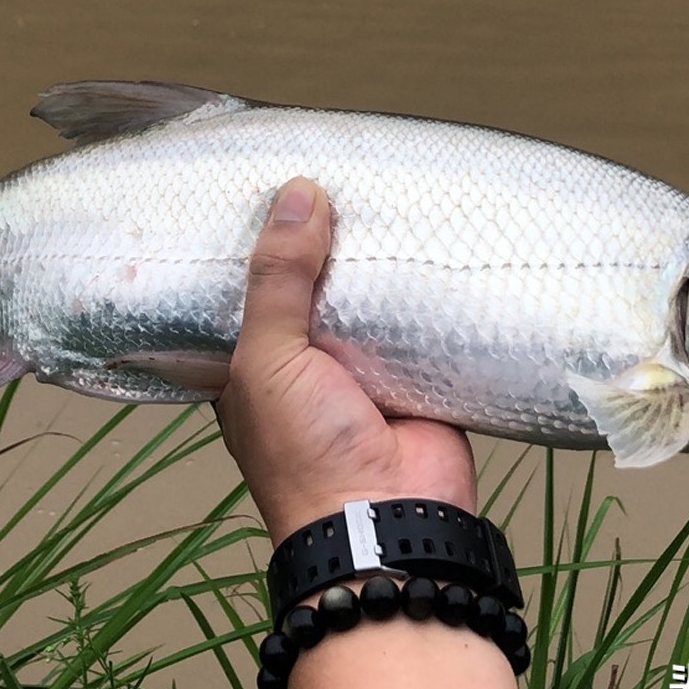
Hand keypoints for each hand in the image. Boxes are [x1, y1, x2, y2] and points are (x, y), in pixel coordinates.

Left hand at [217, 177, 477, 544]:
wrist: (389, 519)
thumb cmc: (306, 451)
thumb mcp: (268, 358)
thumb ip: (277, 279)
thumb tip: (298, 194)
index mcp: (255, 366)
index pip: (251, 290)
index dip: (258, 242)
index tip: (269, 182)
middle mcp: (307, 365)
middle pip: (316, 288)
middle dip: (327, 242)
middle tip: (339, 168)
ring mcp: (366, 371)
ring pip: (371, 300)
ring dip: (380, 261)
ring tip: (389, 187)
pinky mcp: (421, 376)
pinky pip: (424, 322)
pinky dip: (430, 290)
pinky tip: (437, 236)